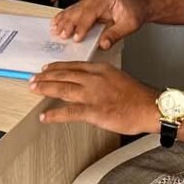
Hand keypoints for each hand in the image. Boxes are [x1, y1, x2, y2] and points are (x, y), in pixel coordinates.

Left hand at [30, 61, 159, 134]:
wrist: (150, 107)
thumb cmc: (137, 96)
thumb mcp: (117, 77)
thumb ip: (101, 78)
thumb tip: (88, 83)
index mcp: (100, 69)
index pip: (73, 66)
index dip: (57, 68)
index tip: (46, 69)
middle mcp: (94, 79)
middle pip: (64, 75)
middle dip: (46, 77)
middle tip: (33, 78)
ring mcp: (93, 95)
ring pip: (63, 89)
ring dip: (45, 89)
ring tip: (33, 90)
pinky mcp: (94, 111)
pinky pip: (69, 112)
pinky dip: (54, 114)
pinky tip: (44, 117)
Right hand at [50, 0, 145, 48]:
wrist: (137, 7)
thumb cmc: (134, 13)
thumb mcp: (130, 25)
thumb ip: (115, 34)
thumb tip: (103, 43)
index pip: (91, 12)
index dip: (83, 26)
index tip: (77, 37)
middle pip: (80, 8)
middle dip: (69, 23)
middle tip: (62, 34)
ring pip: (75, 7)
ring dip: (64, 19)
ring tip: (56, 29)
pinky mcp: (89, 1)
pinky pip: (75, 7)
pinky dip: (65, 15)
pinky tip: (58, 21)